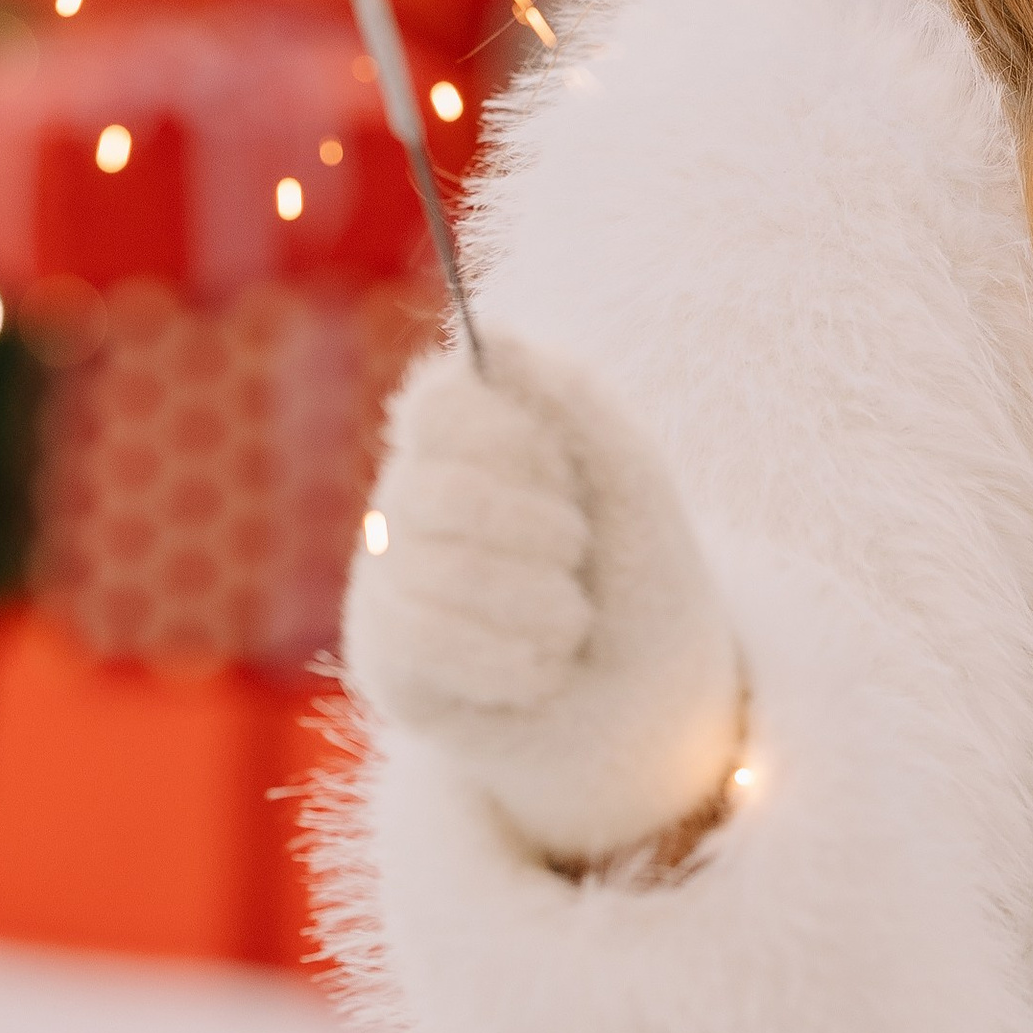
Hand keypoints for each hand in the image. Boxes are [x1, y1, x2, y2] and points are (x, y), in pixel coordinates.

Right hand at [347, 336, 743, 868]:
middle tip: (578, 559)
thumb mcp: (632, 479)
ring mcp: (389, 576)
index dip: (512, 440)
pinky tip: (539, 670)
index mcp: (466, 437)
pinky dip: (514, 663)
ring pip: (440, 575)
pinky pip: (427, 645)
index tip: (564, 472)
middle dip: (542, 533)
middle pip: (437, 492)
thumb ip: (573, 400)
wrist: (649, 702)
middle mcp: (410, 496)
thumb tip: (491, 330)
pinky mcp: (383, 657)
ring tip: (569, 624)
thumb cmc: (639, 574)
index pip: (440, 402)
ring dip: (542, 608)